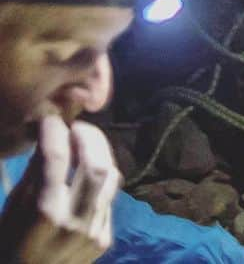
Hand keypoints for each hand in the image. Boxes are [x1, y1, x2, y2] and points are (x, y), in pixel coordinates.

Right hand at [0, 116, 118, 262]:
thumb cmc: (8, 247)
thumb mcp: (12, 210)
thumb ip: (34, 172)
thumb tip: (49, 133)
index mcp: (44, 215)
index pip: (57, 157)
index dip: (54, 130)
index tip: (51, 119)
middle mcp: (74, 223)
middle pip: (96, 163)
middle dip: (88, 136)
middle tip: (74, 128)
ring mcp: (93, 233)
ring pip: (111, 176)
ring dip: (100, 153)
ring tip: (84, 144)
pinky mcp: (104, 239)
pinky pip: (109, 197)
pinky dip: (100, 178)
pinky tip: (86, 173)